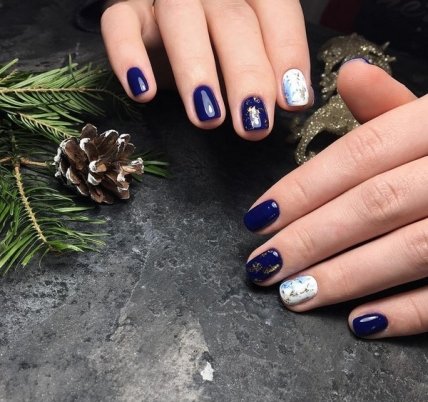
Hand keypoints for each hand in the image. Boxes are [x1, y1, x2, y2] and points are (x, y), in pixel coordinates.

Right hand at [101, 0, 312, 139]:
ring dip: (196, 70)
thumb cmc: (214, 42)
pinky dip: (129, 56)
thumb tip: (295, 99)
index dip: (287, 53)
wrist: (159, 22)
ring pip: (180, 19)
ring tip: (208, 118)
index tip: (291, 102)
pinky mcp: (125, 8)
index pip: (276, 10)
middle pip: (232, 20)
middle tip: (253, 123)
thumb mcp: (246, 49)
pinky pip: (120, 23)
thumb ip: (269, 63)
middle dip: (246, 74)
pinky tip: (144, 93)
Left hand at [244, 59, 427, 338]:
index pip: (359, 154)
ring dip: (344, 277)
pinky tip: (360, 323)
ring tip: (293, 295)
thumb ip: (393, 104)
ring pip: (409, 248)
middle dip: (310, 238)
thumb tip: (350, 73)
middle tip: (262, 266)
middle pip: (374, 204)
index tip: (258, 218)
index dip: (302, 188)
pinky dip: (408, 312)